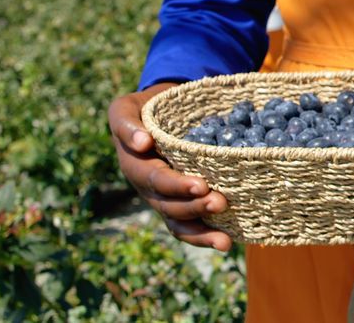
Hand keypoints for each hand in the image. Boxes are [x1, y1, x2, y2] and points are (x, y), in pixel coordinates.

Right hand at [108, 83, 231, 250]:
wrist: (161, 113)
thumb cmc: (145, 109)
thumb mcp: (126, 108)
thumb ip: (127, 123)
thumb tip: (142, 144)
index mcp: (134, 165)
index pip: (154, 179)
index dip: (175, 185)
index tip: (201, 186)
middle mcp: (147, 188)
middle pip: (168, 205)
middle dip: (194, 208)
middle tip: (220, 203)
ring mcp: (163, 199)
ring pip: (178, 222)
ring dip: (201, 233)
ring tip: (224, 241)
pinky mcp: (180, 205)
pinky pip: (190, 226)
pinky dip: (205, 237)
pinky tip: (226, 243)